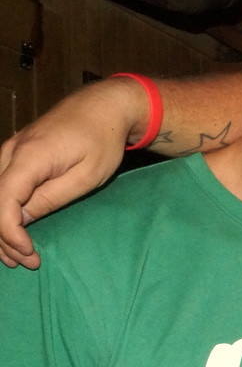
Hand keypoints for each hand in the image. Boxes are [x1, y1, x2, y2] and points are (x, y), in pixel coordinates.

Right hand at [0, 77, 145, 267]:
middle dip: (3, 237)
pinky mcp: (16, 152)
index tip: (28, 252)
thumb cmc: (103, 139)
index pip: (3, 201)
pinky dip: (5, 209)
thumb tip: (19, 220)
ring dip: (2, 226)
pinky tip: (15, 229)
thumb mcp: (86, 175)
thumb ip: (50, 198)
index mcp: (29, 156)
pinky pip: (1, 185)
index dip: (8, 233)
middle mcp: (11, 151)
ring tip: (18, 254)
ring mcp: (11, 150)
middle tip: (26, 262)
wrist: (106, 105)